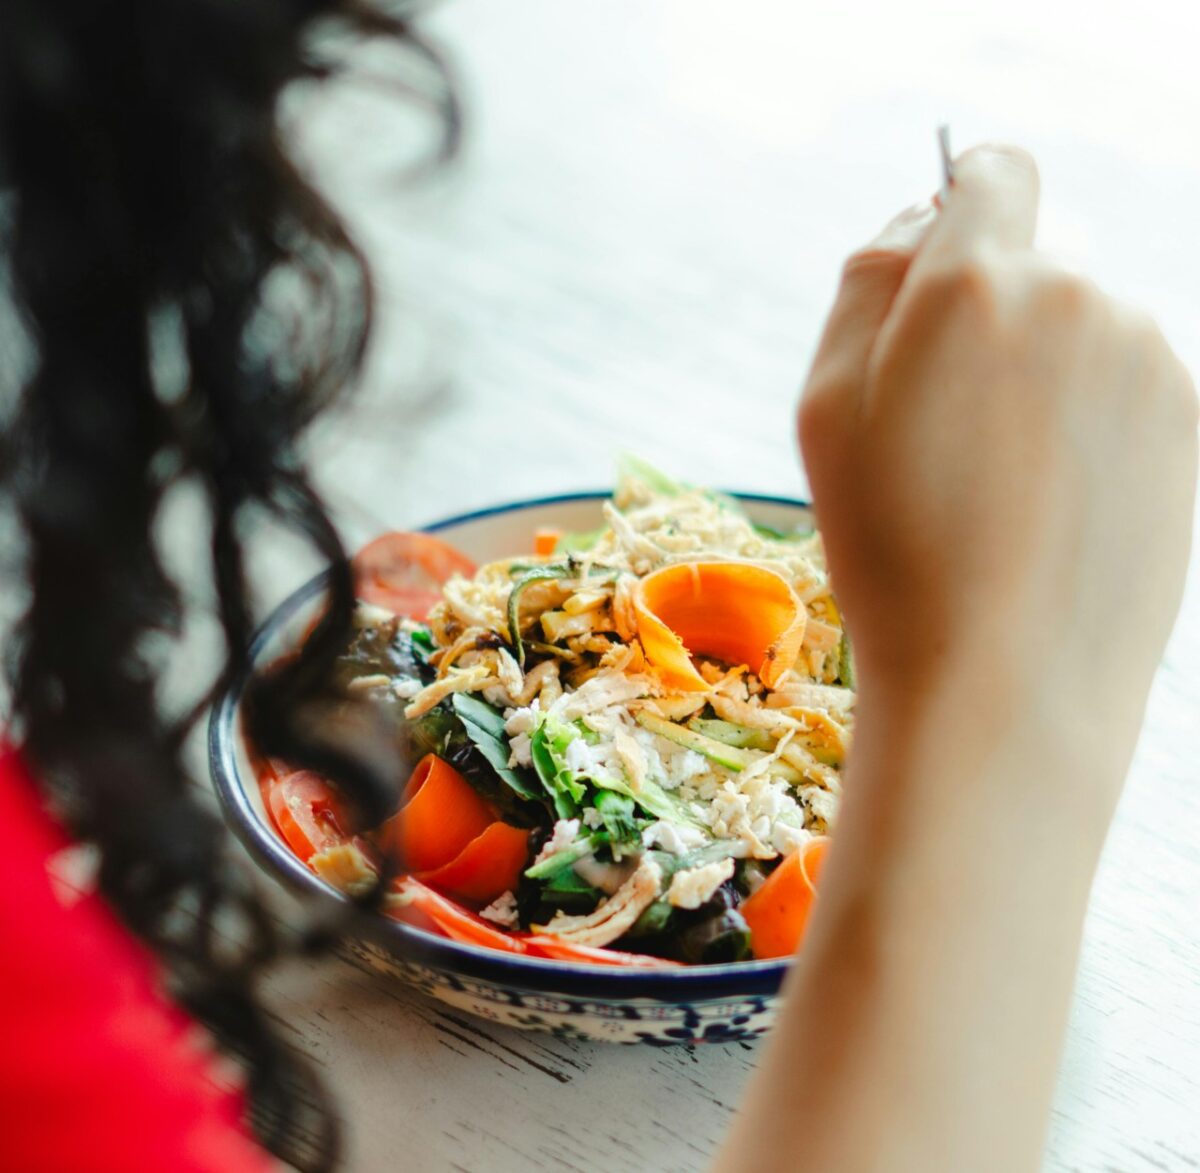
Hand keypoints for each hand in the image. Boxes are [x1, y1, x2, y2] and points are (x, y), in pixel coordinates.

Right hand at [801, 145, 1196, 799]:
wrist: (1005, 682)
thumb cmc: (891, 551)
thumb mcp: (823, 409)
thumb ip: (864, 286)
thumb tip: (915, 221)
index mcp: (981, 282)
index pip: (995, 171)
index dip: (963, 201)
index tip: (945, 253)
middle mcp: (1085, 296)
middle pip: (1038, 256)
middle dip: (988, 306)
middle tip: (942, 417)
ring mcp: (1152, 360)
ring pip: (1085, 323)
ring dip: (1041, 365)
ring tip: (997, 476)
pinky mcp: (1190, 422)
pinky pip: (1126, 382)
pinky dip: (1087, 415)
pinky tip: (1049, 499)